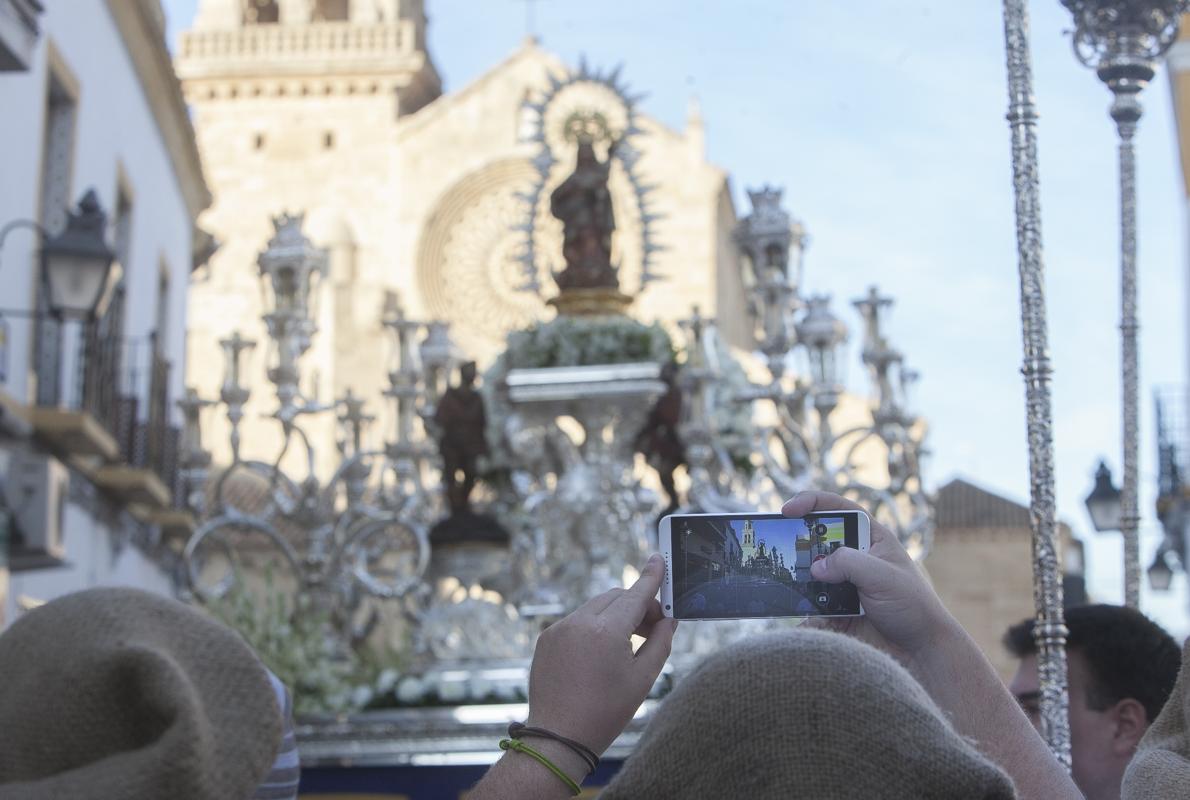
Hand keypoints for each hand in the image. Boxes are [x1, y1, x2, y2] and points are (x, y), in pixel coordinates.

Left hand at [525, 554, 677, 755]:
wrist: (558, 738)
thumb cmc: (604, 712)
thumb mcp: (642, 679)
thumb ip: (660, 643)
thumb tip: (670, 621)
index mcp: (606, 631)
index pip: (635, 594)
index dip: (650, 577)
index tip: (658, 559)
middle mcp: (579, 622)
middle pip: (616, 598)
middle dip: (637, 606)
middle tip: (653, 627)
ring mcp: (559, 629)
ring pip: (595, 608)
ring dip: (615, 616)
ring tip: (628, 644)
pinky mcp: (546, 638)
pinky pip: (576, 621)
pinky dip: (593, 627)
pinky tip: (601, 654)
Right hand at [783, 490, 956, 664]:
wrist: (921, 652)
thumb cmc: (914, 606)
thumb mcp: (883, 576)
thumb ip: (849, 563)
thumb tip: (816, 566)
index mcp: (871, 539)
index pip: (838, 509)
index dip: (812, 503)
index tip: (788, 509)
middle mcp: (855, 558)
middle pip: (817, 542)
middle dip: (799, 546)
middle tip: (783, 551)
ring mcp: (844, 584)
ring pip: (810, 576)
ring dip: (800, 582)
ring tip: (790, 589)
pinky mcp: (836, 610)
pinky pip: (812, 607)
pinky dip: (806, 613)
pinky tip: (806, 620)